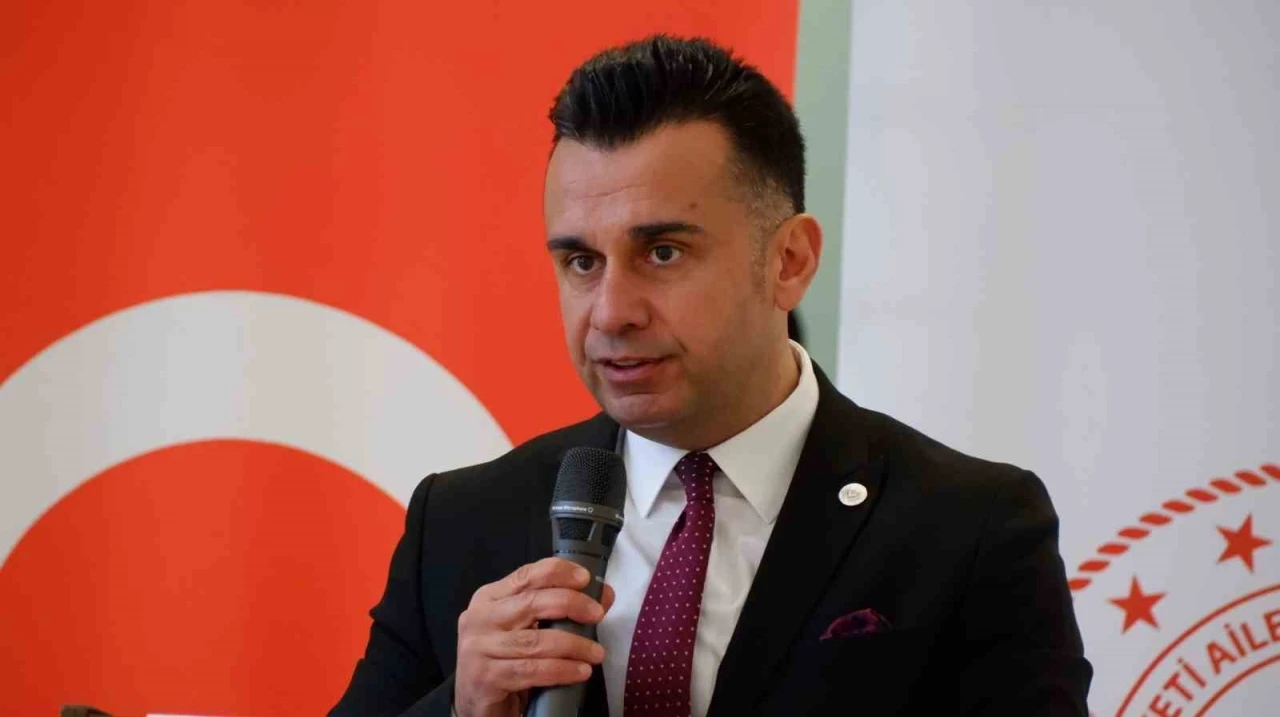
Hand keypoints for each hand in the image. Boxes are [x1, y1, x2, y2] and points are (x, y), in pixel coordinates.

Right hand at [454, 557, 615, 716]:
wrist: (475, 701)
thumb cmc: (505, 659)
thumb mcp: (528, 629)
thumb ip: (560, 610)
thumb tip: (603, 594)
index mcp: (489, 598)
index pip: (525, 576)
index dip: (557, 573)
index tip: (585, 578)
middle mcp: (480, 618)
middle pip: (531, 603)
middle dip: (571, 605)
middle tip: (597, 615)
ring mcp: (478, 648)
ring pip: (535, 641)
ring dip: (572, 645)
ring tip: (595, 653)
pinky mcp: (485, 677)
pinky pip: (531, 670)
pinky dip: (561, 670)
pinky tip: (580, 672)